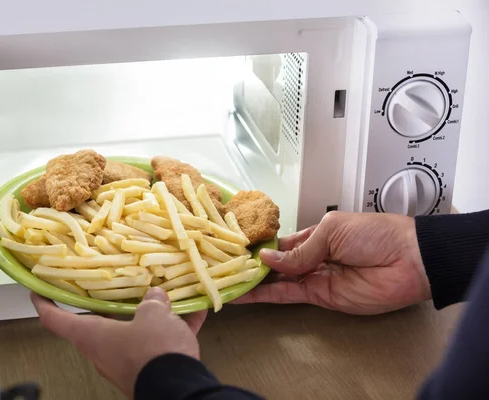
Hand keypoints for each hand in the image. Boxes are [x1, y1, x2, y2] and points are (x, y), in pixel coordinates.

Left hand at [31, 287, 206, 398]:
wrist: (179, 389)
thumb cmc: (153, 350)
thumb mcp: (153, 315)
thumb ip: (152, 302)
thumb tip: (155, 296)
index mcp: (93, 336)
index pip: (57, 320)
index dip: (44, 303)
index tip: (38, 291)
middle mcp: (104, 352)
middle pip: (99, 324)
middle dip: (111, 304)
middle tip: (117, 284)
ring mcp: (127, 363)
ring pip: (134, 333)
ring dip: (150, 316)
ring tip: (168, 298)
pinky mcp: (149, 370)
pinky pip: (159, 345)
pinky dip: (174, 329)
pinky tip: (194, 315)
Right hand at [234, 211, 430, 314]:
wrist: (409, 260)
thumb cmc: (374, 234)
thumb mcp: (332, 232)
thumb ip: (299, 250)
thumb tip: (266, 258)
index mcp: (315, 234)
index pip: (280, 241)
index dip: (259, 245)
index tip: (234, 246)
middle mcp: (311, 256)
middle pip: (275, 262)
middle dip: (251, 264)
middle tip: (222, 265)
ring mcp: (313, 277)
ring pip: (276, 280)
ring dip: (253, 281)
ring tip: (224, 281)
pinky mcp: (319, 296)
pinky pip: (287, 295)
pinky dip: (265, 295)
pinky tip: (244, 295)